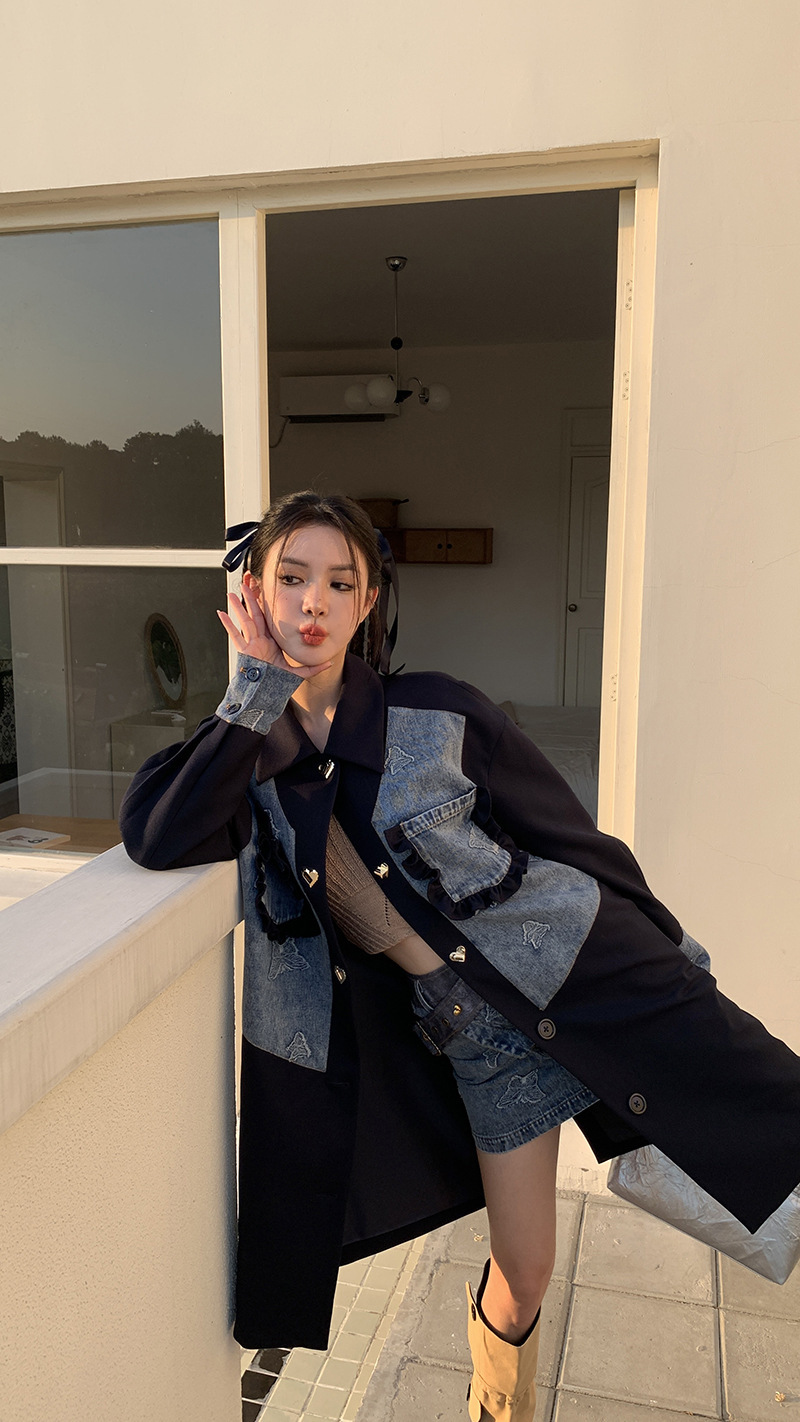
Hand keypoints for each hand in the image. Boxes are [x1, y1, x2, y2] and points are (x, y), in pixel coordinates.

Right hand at [217, 583, 331, 679]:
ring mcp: (251, 644)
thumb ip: (313, 668)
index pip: (268, 617)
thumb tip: (330, 662)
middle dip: (251, 597)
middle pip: (255, 613)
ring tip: (232, 592)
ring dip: (238, 606)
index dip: (265, 604)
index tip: (263, 590)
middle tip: (247, 582)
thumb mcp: (297, 674)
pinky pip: (235, 636)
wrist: (264, 696)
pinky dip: (228, 625)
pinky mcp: (244, 651)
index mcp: (271, 641)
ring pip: (244, 621)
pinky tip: (221, 613)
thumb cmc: (276, 685)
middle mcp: (260, 640)